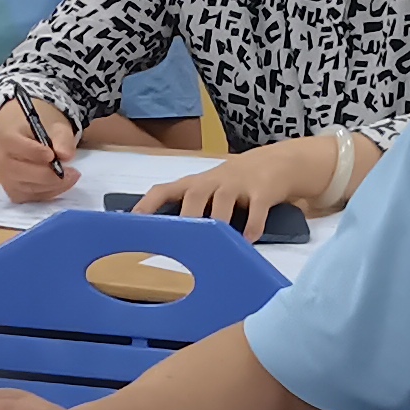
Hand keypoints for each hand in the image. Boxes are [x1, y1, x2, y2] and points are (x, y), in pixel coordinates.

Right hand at [0, 96, 77, 203]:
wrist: (25, 137)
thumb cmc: (40, 130)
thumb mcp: (55, 127)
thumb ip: (62, 138)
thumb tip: (66, 155)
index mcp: (6, 137)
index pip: (15, 146)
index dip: (34, 152)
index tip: (52, 155)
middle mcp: (0, 159)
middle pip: (19, 172)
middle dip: (48, 175)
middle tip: (72, 172)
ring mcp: (5, 178)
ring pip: (26, 188)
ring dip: (51, 186)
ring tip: (70, 177)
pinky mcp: (13, 191)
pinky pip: (30, 198)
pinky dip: (48, 193)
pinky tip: (60, 184)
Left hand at [133, 139, 330, 233]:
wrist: (277, 163)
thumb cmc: (232, 185)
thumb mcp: (208, 192)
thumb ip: (190, 211)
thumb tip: (163, 243)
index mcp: (194, 184)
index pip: (163, 191)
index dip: (147, 206)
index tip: (133, 224)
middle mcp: (212, 181)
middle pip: (193, 195)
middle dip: (185, 218)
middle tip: (177, 242)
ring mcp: (238, 184)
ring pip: (222, 201)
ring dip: (218, 223)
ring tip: (213, 246)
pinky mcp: (263, 190)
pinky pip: (257, 209)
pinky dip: (252, 226)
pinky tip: (247, 242)